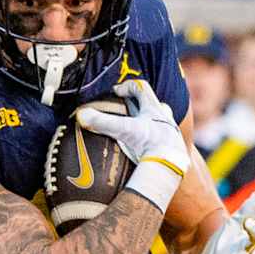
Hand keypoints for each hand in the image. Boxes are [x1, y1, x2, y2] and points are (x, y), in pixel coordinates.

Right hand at [77, 79, 189, 211]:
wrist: (170, 167)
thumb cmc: (149, 144)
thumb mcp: (124, 130)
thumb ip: (102, 122)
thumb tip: (81, 114)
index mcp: (154, 109)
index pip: (141, 87)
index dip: (127, 86)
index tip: (115, 93)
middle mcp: (165, 118)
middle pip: (152, 104)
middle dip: (139, 105)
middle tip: (126, 111)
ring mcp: (171, 134)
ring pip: (160, 122)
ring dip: (148, 124)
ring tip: (135, 132)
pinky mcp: (172, 150)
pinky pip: (162, 141)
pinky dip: (152, 142)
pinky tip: (144, 151)